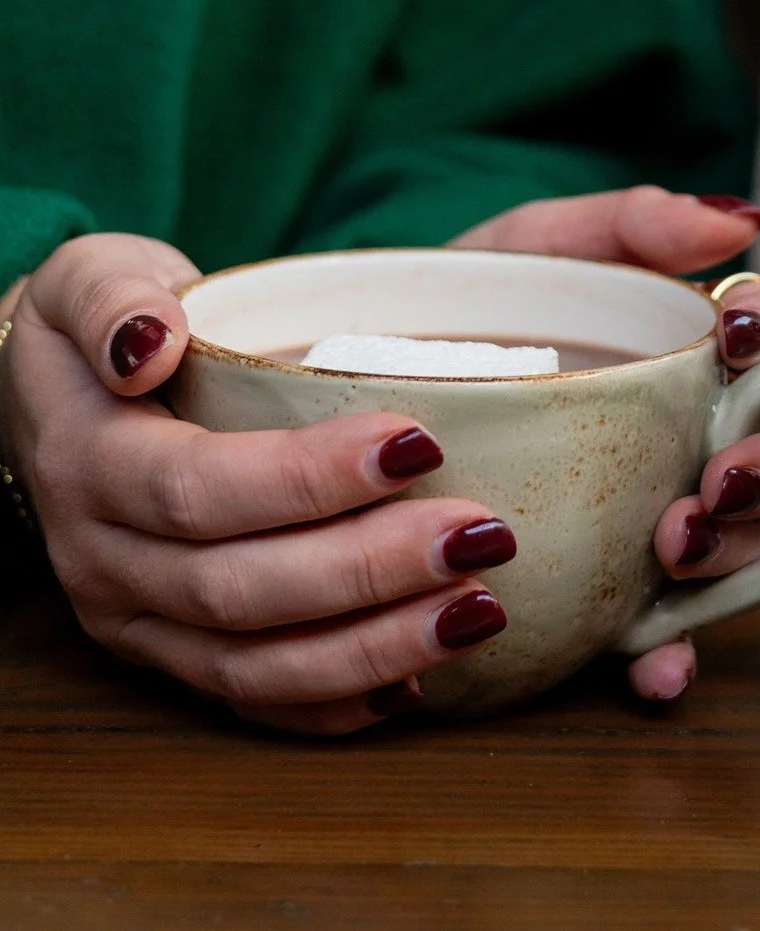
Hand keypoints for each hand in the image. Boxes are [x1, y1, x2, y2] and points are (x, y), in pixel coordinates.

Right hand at [2, 235, 515, 734]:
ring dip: (373, 647)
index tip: (423, 444)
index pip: (201, 485)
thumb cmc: (105, 322)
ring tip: (479, 611)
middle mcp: (102, 559)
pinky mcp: (169, 654)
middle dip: (370, 570)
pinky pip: (251, 700)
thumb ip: (116, 297)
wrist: (58, 395)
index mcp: (88, 462)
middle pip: (240, 588)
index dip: (310, 476)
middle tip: (482, 535)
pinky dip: (334, 703)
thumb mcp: (90, 275)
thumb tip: (150, 344)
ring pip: (252, 663)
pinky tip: (419, 681)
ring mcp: (135, 620)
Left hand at [453, 186, 759, 699]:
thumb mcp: (533, 246)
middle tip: (717, 477)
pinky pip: (670, 636)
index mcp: (704, 350)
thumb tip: (743, 220)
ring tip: (675, 548)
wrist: (356, 392)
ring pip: (753, 544)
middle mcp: (705, 434)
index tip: (739, 340)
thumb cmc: (469, 307)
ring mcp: (669, 514)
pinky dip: (674, 655)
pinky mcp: (619, 590)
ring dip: (735, 554)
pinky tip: (653, 667)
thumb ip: (630, 222)